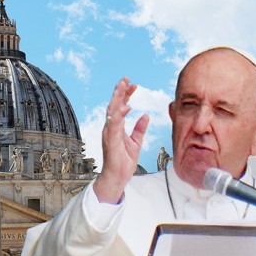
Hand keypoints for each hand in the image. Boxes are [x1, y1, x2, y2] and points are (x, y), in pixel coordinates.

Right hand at [93, 77, 149, 203]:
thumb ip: (140, 129)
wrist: (117, 177)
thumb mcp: (136, 142)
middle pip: (114, 105)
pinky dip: (120, 114)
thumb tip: (145, 116)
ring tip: (124, 85)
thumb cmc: (123, 161)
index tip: (133, 85)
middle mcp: (110, 128)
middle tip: (126, 79)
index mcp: (116, 127)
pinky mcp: (111, 140)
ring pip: (112, 111)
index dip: (126, 95)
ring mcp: (109, 133)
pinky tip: (126, 106)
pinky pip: (114, 124)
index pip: (120, 107)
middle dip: (120, 91)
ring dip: (118, 97)